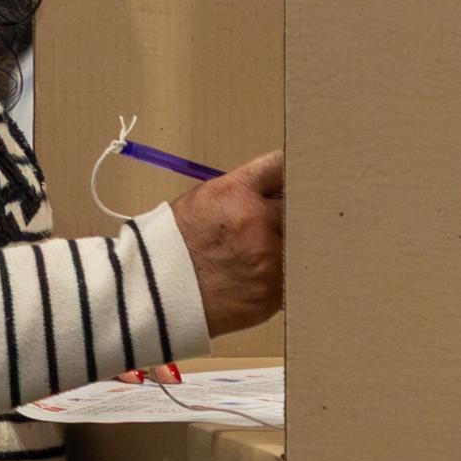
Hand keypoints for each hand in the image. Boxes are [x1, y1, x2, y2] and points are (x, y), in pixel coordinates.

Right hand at [170, 151, 284, 335]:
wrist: (155, 295)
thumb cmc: (175, 245)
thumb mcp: (203, 201)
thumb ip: (243, 192)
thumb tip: (278, 189)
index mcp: (237, 192)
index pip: (283, 165)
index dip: (296, 169)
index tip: (305, 173)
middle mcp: (257, 221)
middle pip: (301, 206)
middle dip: (298, 211)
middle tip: (295, 217)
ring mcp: (269, 259)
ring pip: (302, 244)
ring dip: (292, 246)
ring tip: (266, 255)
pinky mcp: (274, 292)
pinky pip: (294, 278)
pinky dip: (284, 277)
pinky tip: (262, 278)